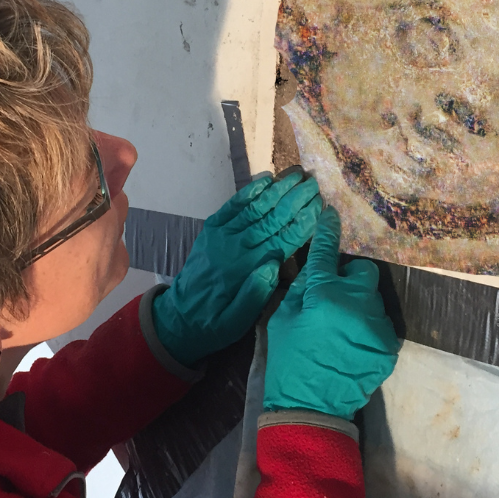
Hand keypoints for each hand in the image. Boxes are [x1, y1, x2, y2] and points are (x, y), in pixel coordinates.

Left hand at [152, 170, 322, 366]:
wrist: (178, 318)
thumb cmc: (214, 323)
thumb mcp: (236, 321)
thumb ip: (255, 294)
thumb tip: (275, 264)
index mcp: (246, 269)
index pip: (282, 240)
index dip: (303, 222)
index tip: (320, 205)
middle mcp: (235, 247)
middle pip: (272, 218)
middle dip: (295, 199)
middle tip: (314, 182)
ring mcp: (222, 235)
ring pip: (255, 208)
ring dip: (277, 190)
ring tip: (297, 174)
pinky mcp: (212, 230)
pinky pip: (233, 206)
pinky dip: (249, 191)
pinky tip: (265, 179)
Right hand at [263, 206, 398, 419]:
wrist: (310, 408)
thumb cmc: (288, 361)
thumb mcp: (281, 319)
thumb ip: (301, 288)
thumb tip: (314, 265)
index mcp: (324, 295)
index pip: (327, 252)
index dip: (328, 231)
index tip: (331, 214)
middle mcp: (357, 304)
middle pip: (363, 271)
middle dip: (350, 278)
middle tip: (333, 296)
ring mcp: (377, 325)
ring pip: (373, 297)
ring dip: (358, 304)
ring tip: (340, 327)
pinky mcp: (389, 345)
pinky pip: (379, 323)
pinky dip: (366, 327)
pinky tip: (350, 344)